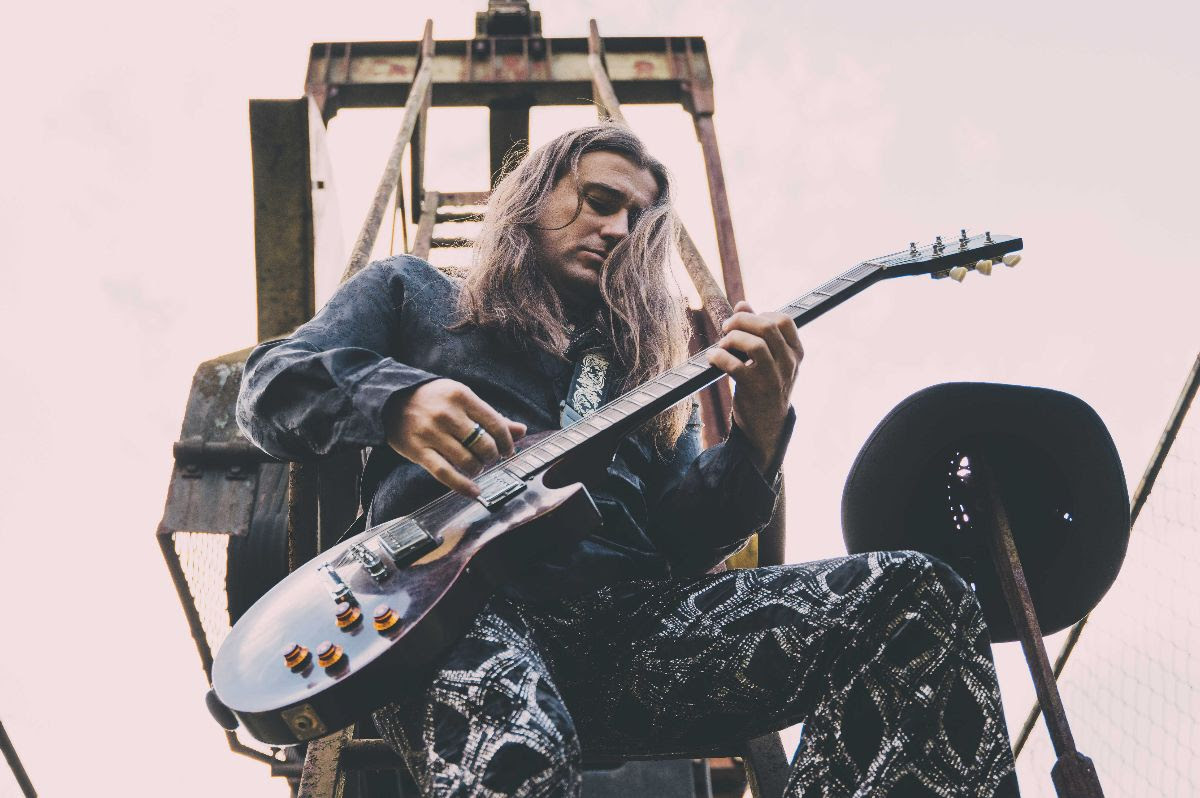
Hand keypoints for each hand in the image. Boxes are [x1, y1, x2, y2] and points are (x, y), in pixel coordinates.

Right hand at [384, 379, 526, 496]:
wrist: (389, 400)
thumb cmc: (432, 399)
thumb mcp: (461, 399)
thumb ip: (490, 416)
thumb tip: (522, 431)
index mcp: (461, 396)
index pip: (495, 424)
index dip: (507, 442)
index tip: (508, 450)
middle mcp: (447, 414)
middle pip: (484, 445)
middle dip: (492, 457)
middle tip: (489, 458)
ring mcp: (431, 433)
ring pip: (467, 461)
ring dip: (478, 469)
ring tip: (476, 467)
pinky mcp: (418, 451)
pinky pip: (445, 474)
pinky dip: (463, 486)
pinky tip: (474, 492)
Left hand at [705, 300, 803, 472]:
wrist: (767, 423)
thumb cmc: (765, 384)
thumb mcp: (770, 358)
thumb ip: (757, 330)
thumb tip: (743, 304)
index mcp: (796, 353)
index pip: (784, 320)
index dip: (761, 315)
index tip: (746, 323)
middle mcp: (788, 363)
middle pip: (768, 327)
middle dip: (741, 321)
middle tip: (727, 328)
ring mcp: (773, 378)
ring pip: (755, 344)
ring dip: (733, 339)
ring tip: (723, 345)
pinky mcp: (755, 391)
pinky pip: (736, 367)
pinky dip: (720, 357)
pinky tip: (713, 358)